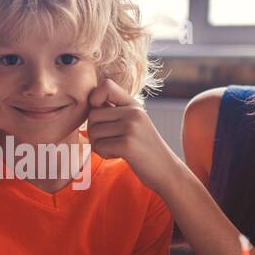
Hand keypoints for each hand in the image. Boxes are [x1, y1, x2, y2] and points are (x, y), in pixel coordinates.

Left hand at [85, 78, 182, 193]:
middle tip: (109, 141)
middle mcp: (133, 112)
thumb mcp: (134, 122)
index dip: (94, 99)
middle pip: (92, 114)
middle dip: (94, 131)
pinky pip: (99, 146)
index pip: (105, 85)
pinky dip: (104, 154)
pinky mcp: (127, 145)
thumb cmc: (144, 148)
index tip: (101, 115)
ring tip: (116, 149)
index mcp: (134, 104)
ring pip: (93, 132)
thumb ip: (114, 111)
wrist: (166, 169)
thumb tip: (88, 103)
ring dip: (99, 145)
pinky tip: (119, 155)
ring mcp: (131, 127)